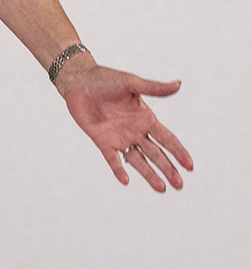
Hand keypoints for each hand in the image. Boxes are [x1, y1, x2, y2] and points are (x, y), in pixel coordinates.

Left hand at [62, 64, 191, 191]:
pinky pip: (112, 159)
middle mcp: (136, 131)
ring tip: (162, 189)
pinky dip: (118, 170)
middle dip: (168, 169)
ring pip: (138, 160)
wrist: (78, 82)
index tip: (190, 167)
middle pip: (156, 154)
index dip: (179, 152)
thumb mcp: (132, 83)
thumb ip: (154, 88)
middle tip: (179, 185)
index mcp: (146, 118)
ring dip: (149, 174)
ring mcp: (119, 138)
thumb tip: (179, 84)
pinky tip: (126, 181)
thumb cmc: (106, 79)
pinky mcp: (102, 141)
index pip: (167, 139)